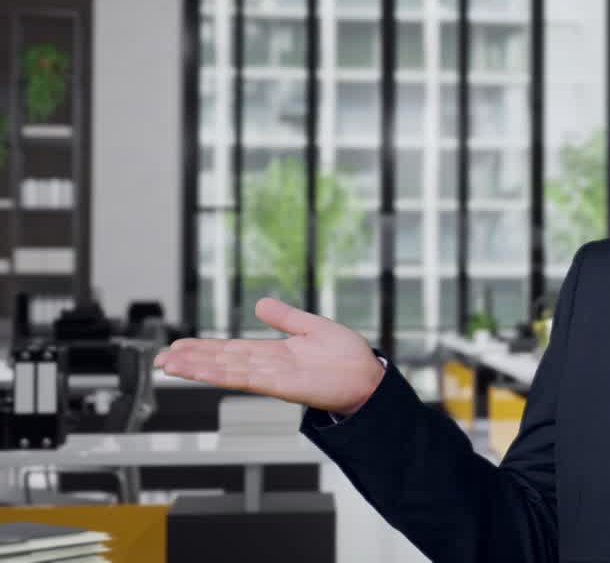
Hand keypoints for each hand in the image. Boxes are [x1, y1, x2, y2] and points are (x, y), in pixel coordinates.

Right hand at [153, 298, 385, 416]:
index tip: (178, 346)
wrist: (369, 378)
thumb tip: (260, 304)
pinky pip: (248, 379)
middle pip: (221, 361)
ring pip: (227, 370)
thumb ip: (285, 317)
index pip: (230, 349)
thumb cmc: (348, 358)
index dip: (203, 348)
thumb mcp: (312, 327)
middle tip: (159, 358)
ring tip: (169, 364)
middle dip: (190, 359)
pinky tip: (205, 372)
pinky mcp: (285, 386)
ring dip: (198, 368)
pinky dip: (225, 376)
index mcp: (274, 353)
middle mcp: (269, 366)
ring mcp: (274, 377)